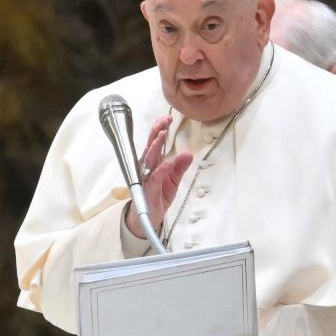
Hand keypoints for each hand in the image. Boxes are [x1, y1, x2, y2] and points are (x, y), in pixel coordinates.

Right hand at [123, 115, 192, 236]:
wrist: (148, 217)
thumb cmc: (158, 196)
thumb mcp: (173, 180)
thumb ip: (180, 166)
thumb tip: (188, 153)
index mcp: (152, 163)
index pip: (155, 142)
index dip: (159, 129)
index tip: (167, 118)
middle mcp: (147, 168)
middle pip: (150, 146)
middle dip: (156, 132)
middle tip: (163, 121)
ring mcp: (146, 178)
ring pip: (149, 159)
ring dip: (155, 146)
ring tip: (162, 135)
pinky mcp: (149, 190)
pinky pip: (155, 178)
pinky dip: (161, 170)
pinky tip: (168, 162)